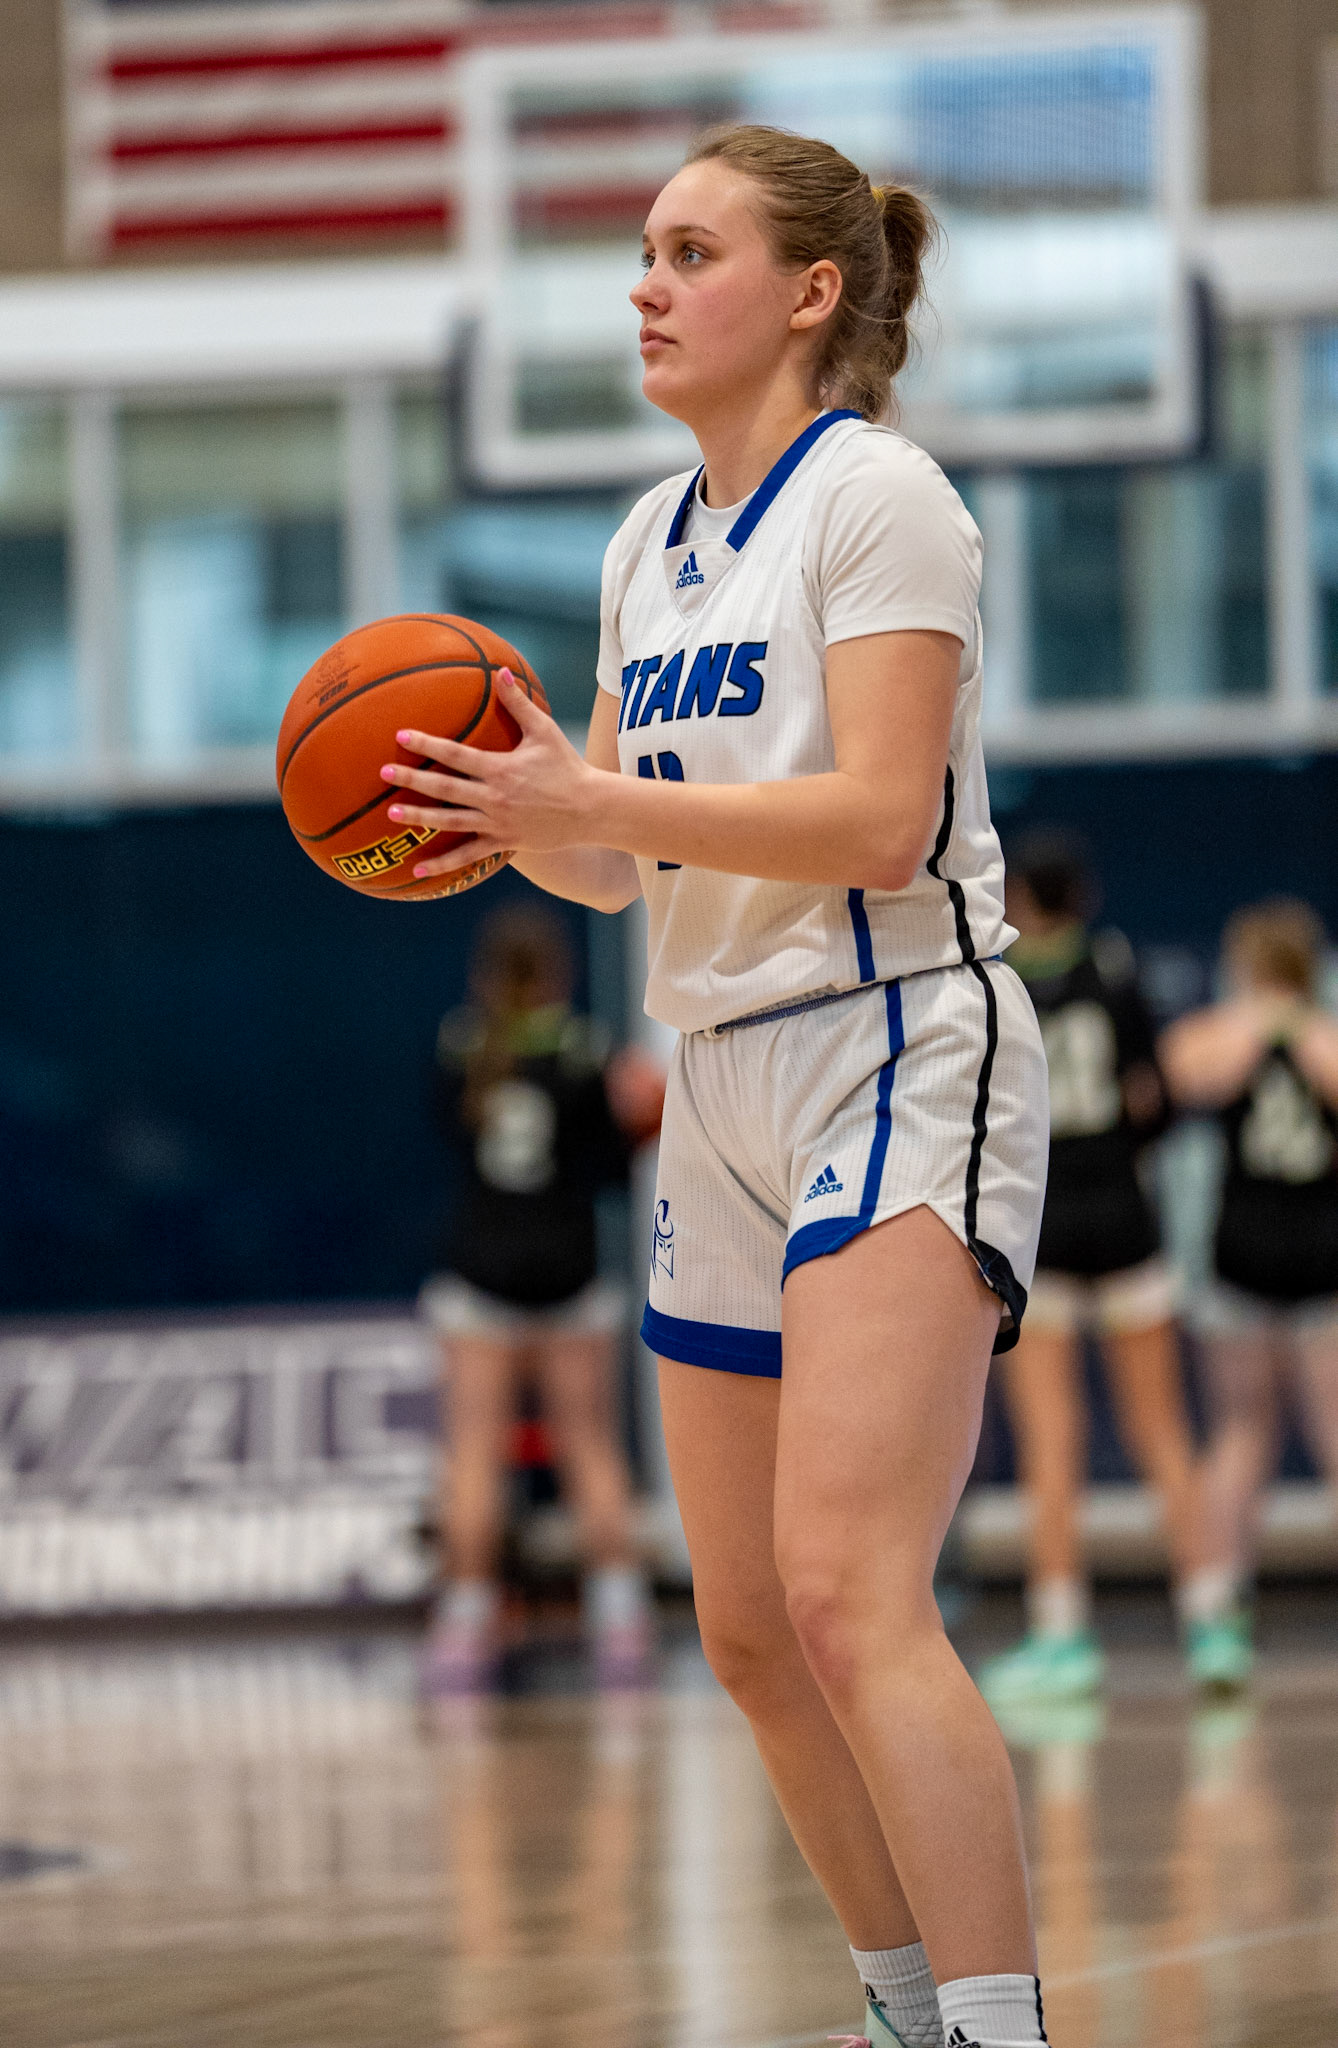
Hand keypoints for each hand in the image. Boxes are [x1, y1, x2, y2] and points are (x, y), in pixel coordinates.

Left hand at [381, 671, 598, 878]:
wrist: (591, 810)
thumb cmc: (567, 766)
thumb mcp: (544, 731)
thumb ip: (518, 704)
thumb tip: (500, 672)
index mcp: (500, 769)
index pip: (456, 754)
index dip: (427, 744)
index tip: (401, 736)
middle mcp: (494, 797)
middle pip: (444, 788)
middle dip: (412, 780)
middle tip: (382, 774)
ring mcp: (496, 823)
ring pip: (450, 822)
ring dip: (420, 819)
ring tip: (391, 815)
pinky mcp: (503, 843)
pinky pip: (468, 856)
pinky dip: (443, 863)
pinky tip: (418, 870)